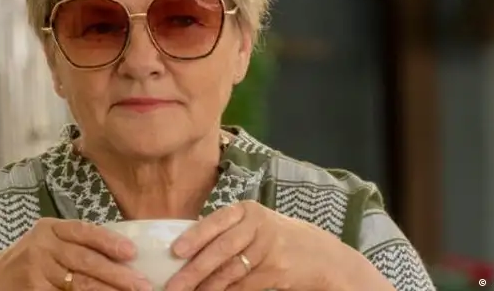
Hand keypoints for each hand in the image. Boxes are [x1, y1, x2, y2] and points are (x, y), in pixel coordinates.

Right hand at [0, 218, 152, 289]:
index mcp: (50, 229)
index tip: (132, 252)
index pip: (83, 231)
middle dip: (118, 274)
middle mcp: (42, 247)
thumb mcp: (48, 243)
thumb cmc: (29, 261)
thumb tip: (124, 253)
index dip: (109, 241)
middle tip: (143, 284)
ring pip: (80, 285)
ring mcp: (36, 272)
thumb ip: (76, 244)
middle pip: (85, 261)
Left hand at [164, 201, 394, 290]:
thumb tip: (184, 250)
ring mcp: (269, 250)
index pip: (216, 222)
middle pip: (221, 249)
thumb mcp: (254, 225)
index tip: (175, 251)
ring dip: (206, 287)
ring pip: (230, 271)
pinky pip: (243, 286)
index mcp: (247, 211)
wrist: (320, 255)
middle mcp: (258, 227)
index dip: (195, 237)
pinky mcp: (276, 272)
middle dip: (194, 270)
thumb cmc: (275, 238)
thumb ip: (226, 232)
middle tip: (173, 285)